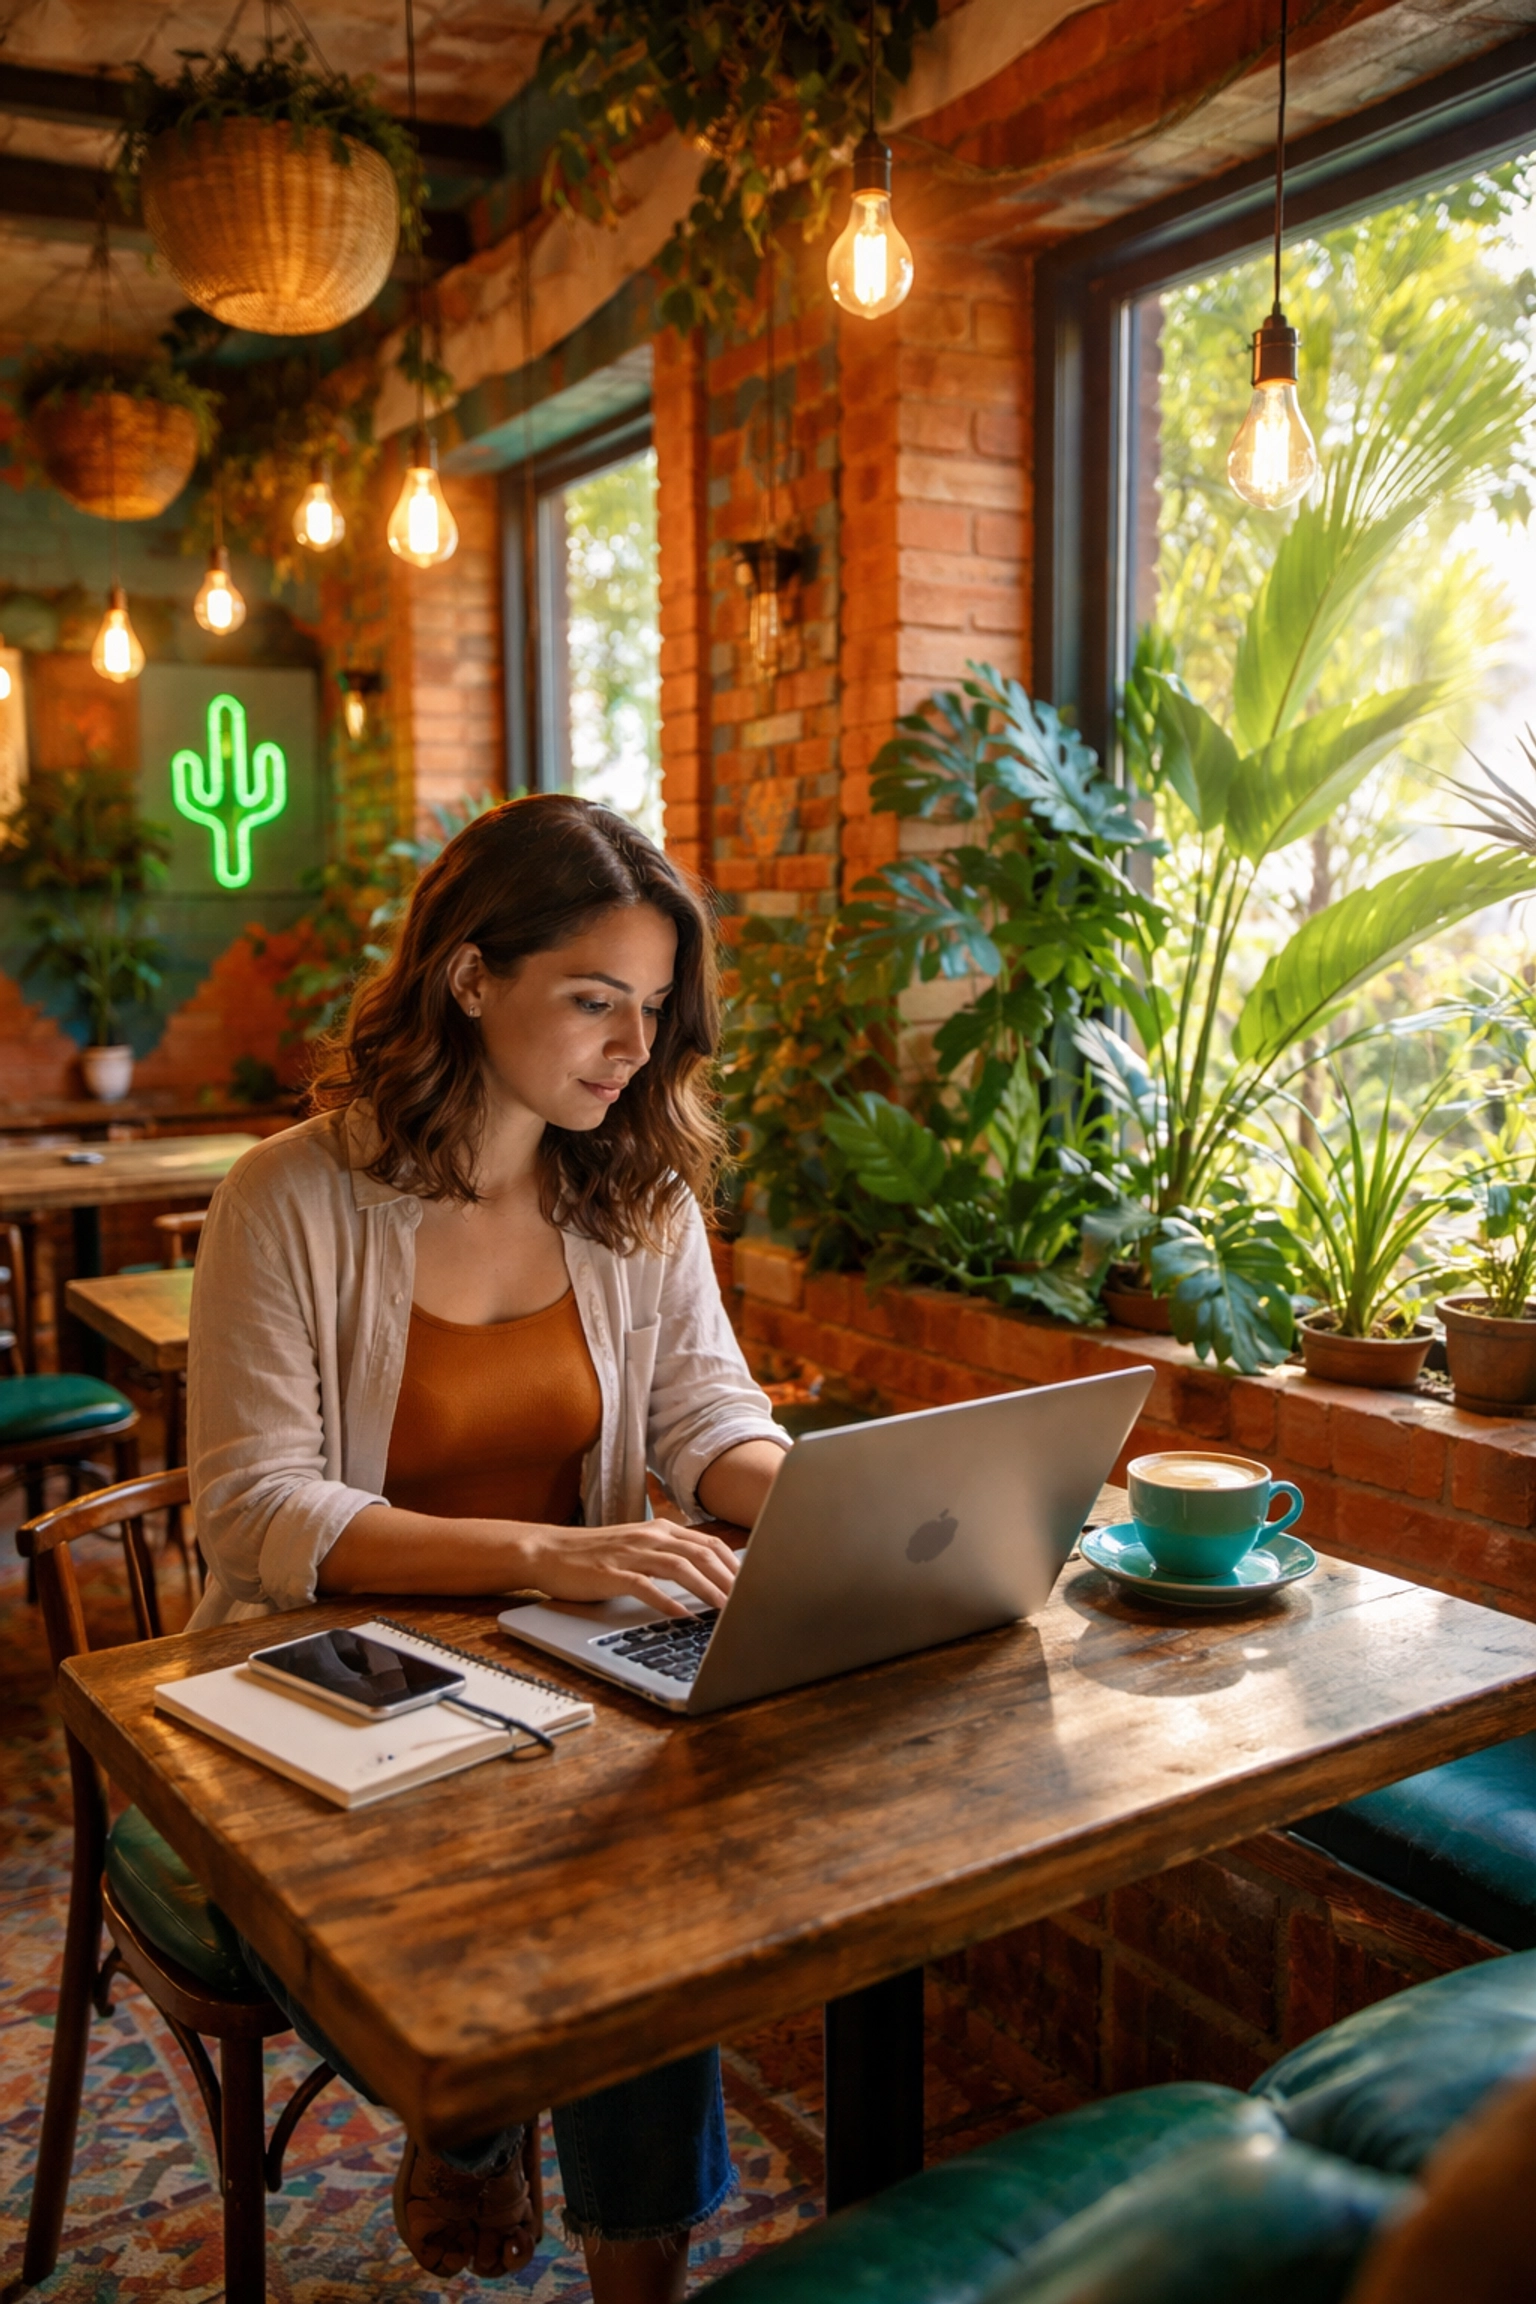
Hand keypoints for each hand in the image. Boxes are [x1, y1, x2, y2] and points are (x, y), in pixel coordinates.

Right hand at [516, 1519, 739, 1615]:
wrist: (548, 1552)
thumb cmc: (595, 1555)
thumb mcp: (638, 1548)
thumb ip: (668, 1556)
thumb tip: (706, 1576)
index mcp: (660, 1530)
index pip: (709, 1544)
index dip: (735, 1565)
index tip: (754, 1585)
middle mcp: (650, 1537)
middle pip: (702, 1554)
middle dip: (730, 1578)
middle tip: (749, 1600)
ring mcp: (631, 1554)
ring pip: (680, 1568)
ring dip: (707, 1589)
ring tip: (726, 1610)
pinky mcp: (612, 1573)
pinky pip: (646, 1586)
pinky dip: (667, 1601)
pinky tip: (682, 1616)